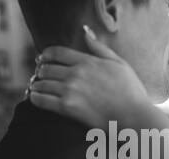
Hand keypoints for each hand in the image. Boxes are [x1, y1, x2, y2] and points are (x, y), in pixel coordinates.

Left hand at [29, 25, 151, 128]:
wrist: (133, 116)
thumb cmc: (130, 91)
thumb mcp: (119, 63)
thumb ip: (99, 47)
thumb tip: (85, 31)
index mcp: (87, 61)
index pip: (56, 52)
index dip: (45, 55)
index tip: (42, 59)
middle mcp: (75, 73)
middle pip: (46, 68)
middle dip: (41, 71)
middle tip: (40, 76)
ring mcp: (70, 90)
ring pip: (42, 84)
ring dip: (37, 85)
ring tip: (37, 88)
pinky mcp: (67, 107)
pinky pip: (42, 100)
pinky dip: (35, 98)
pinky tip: (36, 98)